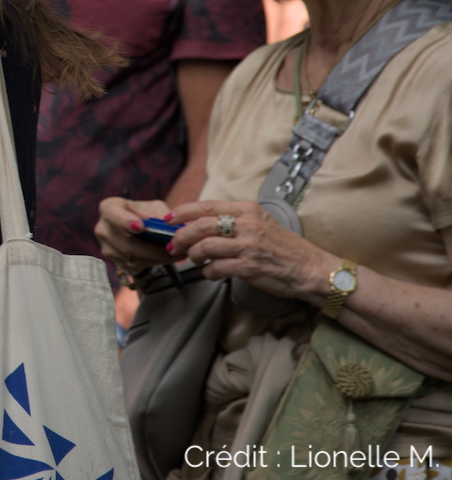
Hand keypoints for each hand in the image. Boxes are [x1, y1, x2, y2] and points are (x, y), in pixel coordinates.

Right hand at [95, 197, 175, 272]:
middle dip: (152, 248)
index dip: (125, 221)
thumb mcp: (154, 208)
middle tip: (173, 248)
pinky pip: (134, 265)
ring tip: (175, 254)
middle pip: (126, 242)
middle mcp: (102, 227)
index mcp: (109, 208)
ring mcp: (105, 246)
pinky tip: (165, 258)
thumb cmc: (144, 214)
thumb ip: (161, 214)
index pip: (112, 213)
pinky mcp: (113, 260)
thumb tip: (167, 225)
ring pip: (132, 257)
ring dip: (156, 258)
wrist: (136, 228)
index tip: (141, 227)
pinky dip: (152, 263)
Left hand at [167, 200, 333, 300]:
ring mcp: (248, 246)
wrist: (310, 269)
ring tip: (193, 260)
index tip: (168, 219)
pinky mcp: (249, 266)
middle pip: (200, 226)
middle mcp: (246, 225)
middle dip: (180, 236)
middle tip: (172, 245)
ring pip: (204, 247)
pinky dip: (207, 272)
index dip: (182, 212)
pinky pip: (216, 268)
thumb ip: (233, 219)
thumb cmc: (283, 247)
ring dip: (192, 255)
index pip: (205, 206)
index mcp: (247, 210)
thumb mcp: (260, 222)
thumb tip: (200, 221)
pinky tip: (210, 273)